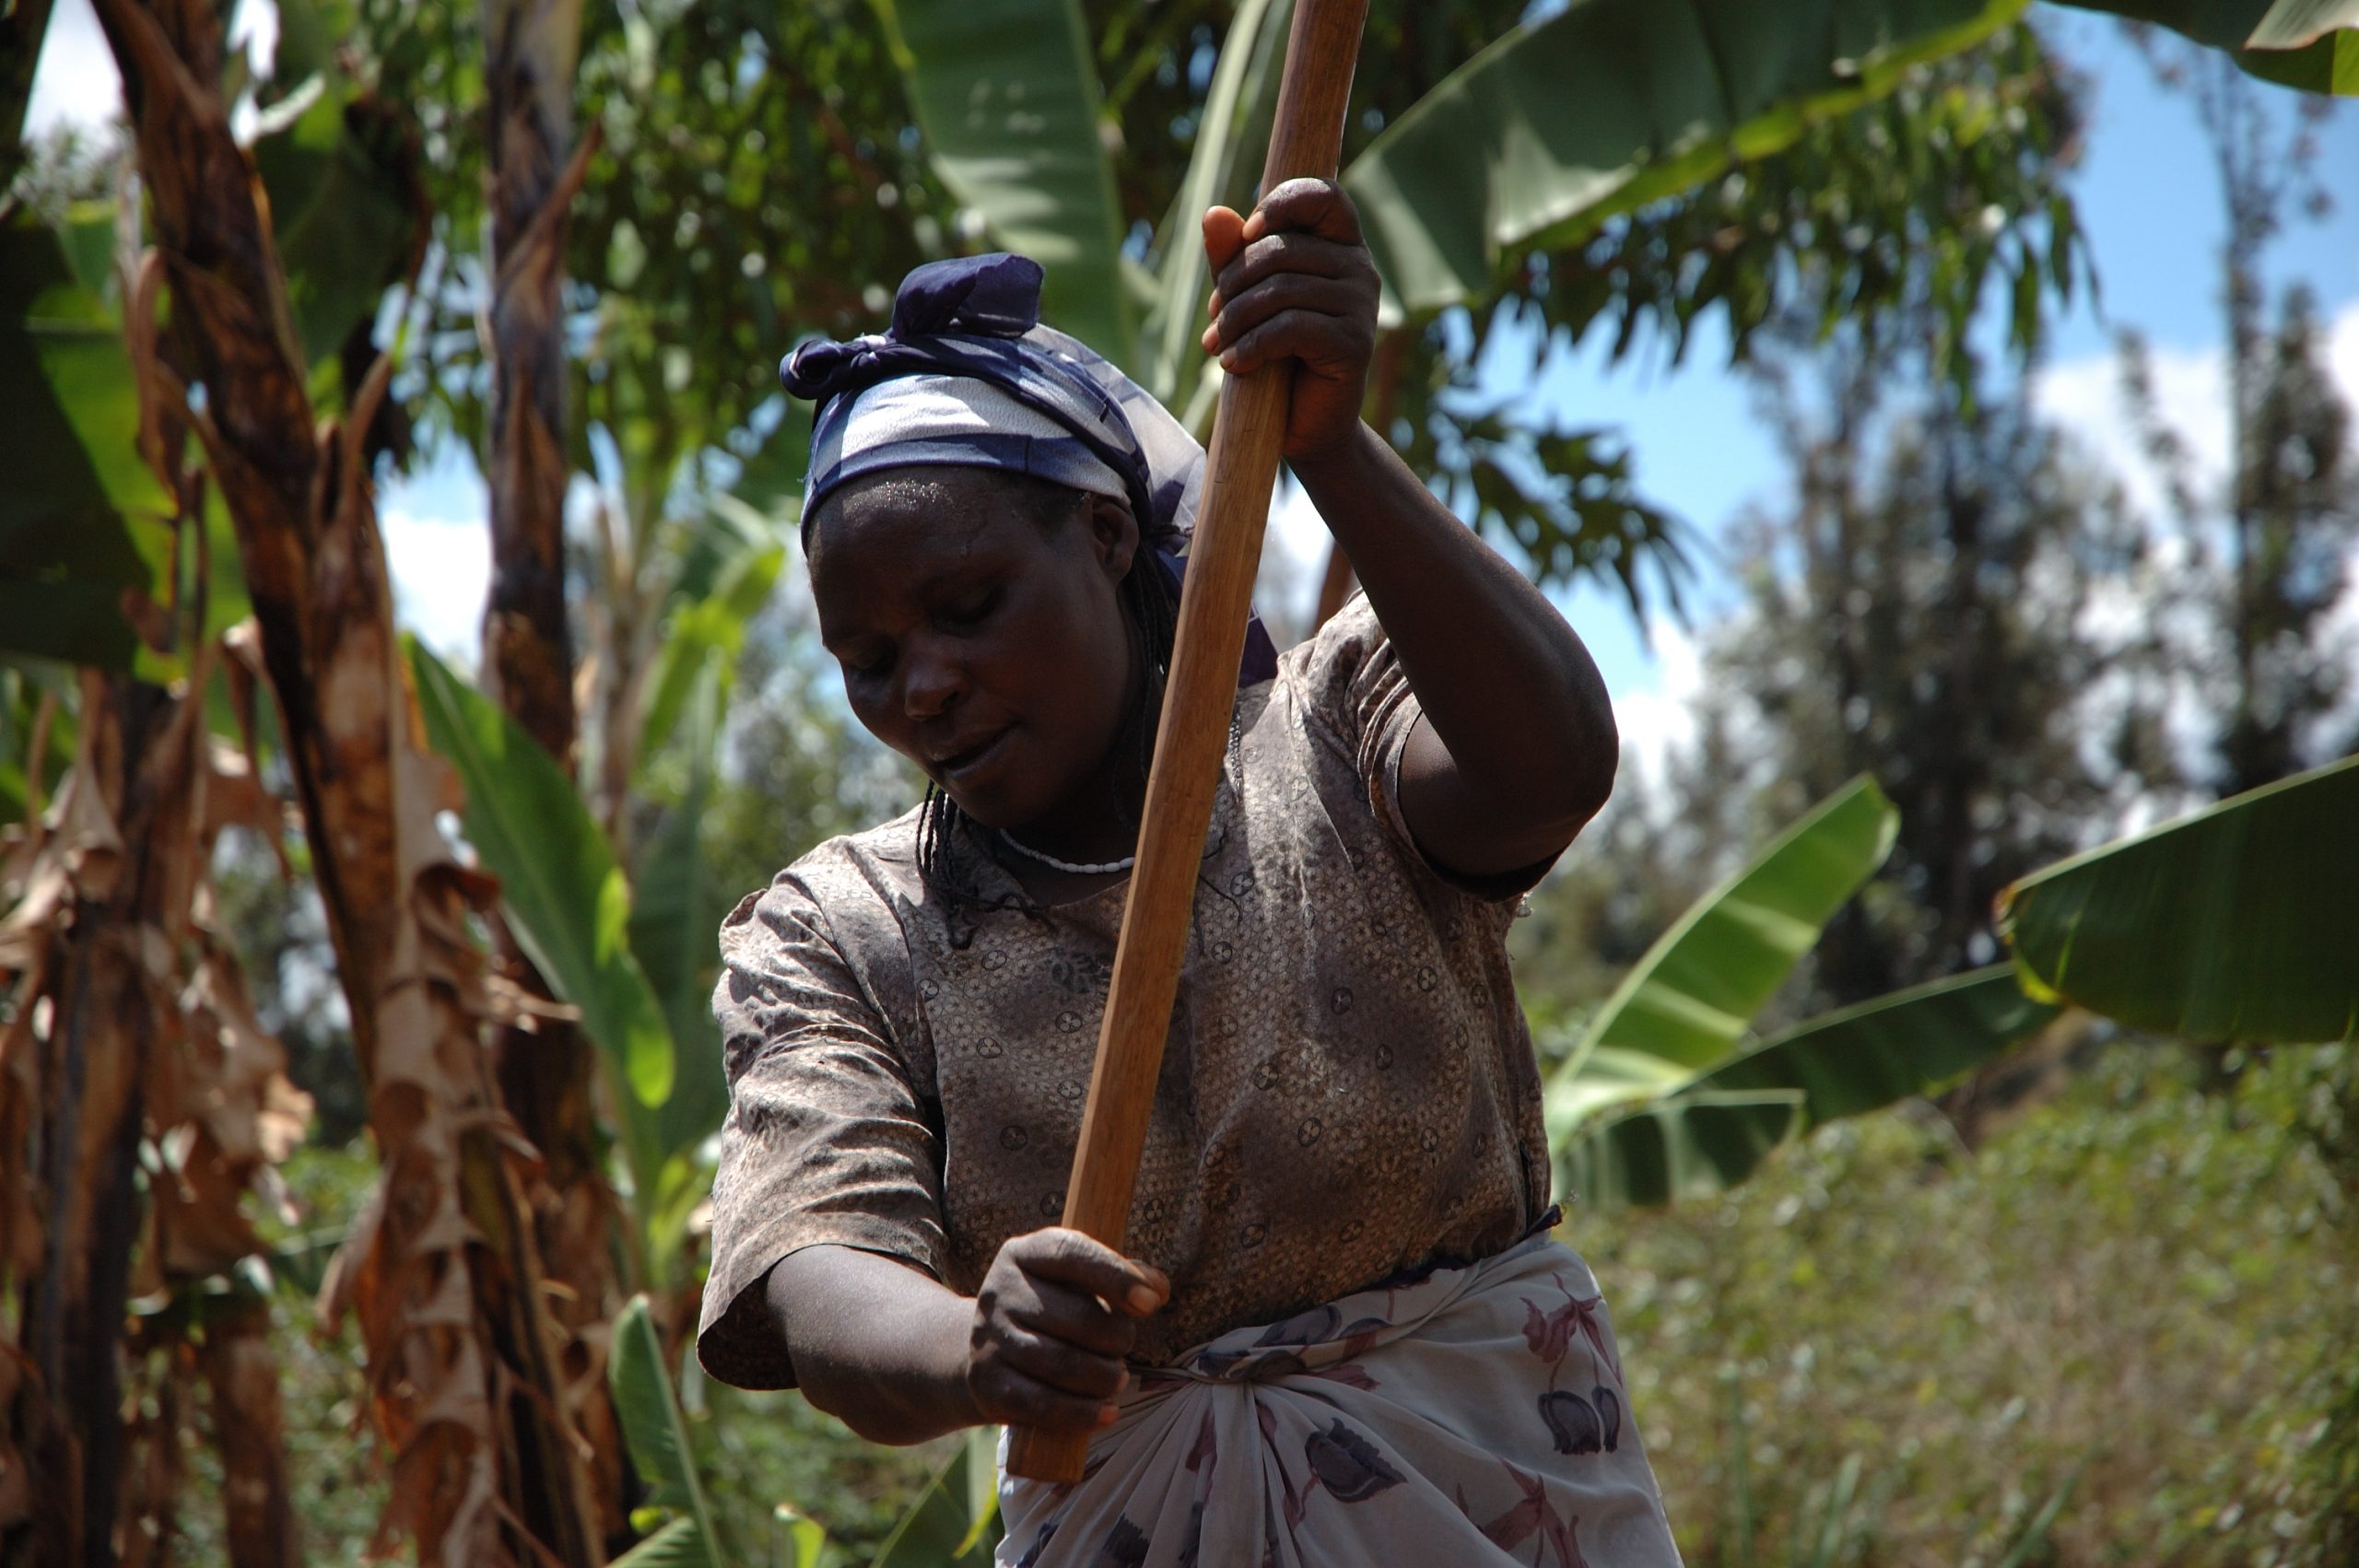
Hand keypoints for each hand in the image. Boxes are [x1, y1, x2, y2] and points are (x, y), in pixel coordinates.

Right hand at [966, 1228, 1169, 1431]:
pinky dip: (1083, 1413)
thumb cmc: (1052, 1308)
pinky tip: (1108, 1413)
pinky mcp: (987, 1384)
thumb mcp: (1079, 1281)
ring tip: (1118, 1378)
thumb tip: (1158, 1289)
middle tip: (1125, 1345)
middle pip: (1077, 1318)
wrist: (987, 1350)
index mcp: (1024, 1253)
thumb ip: (1124, 1277)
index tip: (1151, 1303)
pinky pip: (1042, 1404)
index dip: (1115, 1276)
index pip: (1071, 1254)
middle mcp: (1000, 1291)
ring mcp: (988, 1338)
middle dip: (1118, 1337)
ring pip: (1062, 1364)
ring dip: (1105, 1376)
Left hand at [1199, 178, 1379, 465]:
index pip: (1322, 196)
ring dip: (1235, 319)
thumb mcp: (1248, 299)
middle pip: (1282, 248)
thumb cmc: (1276, 355)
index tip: (1248, 235)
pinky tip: (1233, 363)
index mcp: (1339, 246)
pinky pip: (1291, 328)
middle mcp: (1359, 269)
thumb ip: (1234, 256)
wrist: (1304, 425)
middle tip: (1214, 319)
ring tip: (1217, 344)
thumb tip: (1213, 213)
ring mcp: (1362, 306)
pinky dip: (1252, 345)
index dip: (1281, 203)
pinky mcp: (1355, 344)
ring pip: (1281, 290)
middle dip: (1234, 282)